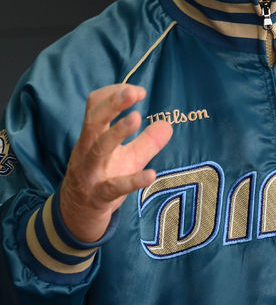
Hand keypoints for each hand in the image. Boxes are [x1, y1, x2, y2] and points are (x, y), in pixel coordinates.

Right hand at [60, 84, 172, 242]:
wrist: (78, 213)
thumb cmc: (104, 175)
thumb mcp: (128, 157)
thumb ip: (148, 141)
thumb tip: (168, 125)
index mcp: (92, 135)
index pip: (95, 104)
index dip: (114, 93)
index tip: (137, 91)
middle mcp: (87, 149)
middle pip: (94, 120)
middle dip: (112, 104)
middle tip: (133, 92)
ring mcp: (91, 172)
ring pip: (99, 149)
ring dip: (116, 132)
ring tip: (136, 118)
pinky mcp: (99, 195)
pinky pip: (114, 186)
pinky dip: (132, 180)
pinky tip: (151, 174)